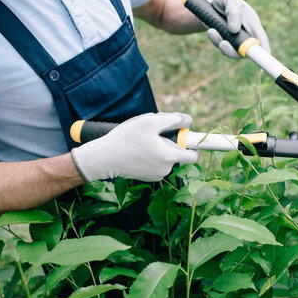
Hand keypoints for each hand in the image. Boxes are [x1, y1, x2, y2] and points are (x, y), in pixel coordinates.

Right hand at [71, 113, 197, 181]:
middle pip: (177, 152)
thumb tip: (187, 120)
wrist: (104, 158)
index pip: (193, 155)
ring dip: (159, 147)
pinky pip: (157, 163)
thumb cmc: (126, 138)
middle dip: (170, 140)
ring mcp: (156, 175)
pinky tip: (138, 149)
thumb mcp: (150, 122)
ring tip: (143, 139)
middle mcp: (166, 169)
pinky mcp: (147, 177)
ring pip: (166, 157)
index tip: (184, 135)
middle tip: (153, 131)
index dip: (192, 143)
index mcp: (169, 157)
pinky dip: (152, 155)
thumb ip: (172, 119)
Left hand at [205, 0, 270, 58]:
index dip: (264, 49)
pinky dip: (216, 41)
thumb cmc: (224, 0)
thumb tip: (234, 30)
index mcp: (253, 22)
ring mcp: (237, 40)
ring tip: (211, 32)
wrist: (211, 4)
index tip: (262, 56)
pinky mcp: (228, 42)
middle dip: (234, 50)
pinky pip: (223, 48)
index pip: (261, 38)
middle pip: (247, 50)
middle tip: (222, 44)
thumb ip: (233, 12)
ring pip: (233, 51)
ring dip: (221, 44)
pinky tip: (211, 31)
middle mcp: (247, 33)